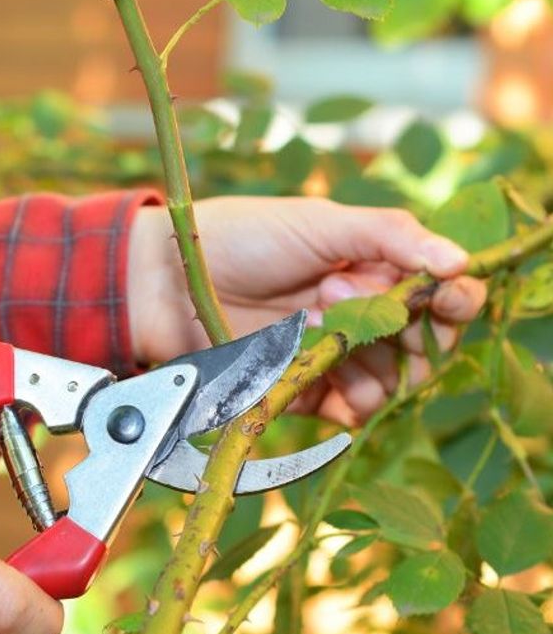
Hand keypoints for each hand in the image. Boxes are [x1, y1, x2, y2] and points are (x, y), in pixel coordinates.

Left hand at [128, 196, 486, 424]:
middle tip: (343, 296)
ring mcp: (336, 355)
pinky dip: (351, 399)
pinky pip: (352, 410)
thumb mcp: (322, 222)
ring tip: (315, 321)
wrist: (171, 282)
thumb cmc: (243, 238)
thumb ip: (391, 236)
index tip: (449, 299)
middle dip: (405, 330)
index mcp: (375, 268)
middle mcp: (363, 314)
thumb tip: (461, 261)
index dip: (454, 301)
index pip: (441, 294)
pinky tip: (323, 372)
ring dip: (369, 360)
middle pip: (424, 346)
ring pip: (392, 382)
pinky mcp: (307, 390)